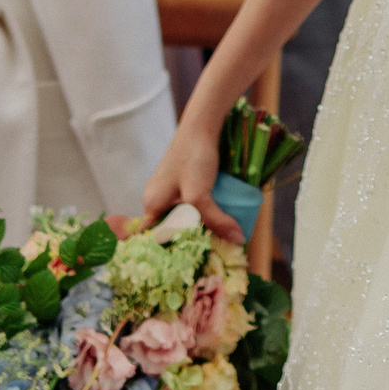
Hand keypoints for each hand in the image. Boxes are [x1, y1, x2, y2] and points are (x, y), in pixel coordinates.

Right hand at [138, 109, 242, 243]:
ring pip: (183, 218)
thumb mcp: (200, 194)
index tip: (188, 265)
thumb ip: (215, 219)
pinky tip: (218, 221)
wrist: (202, 124)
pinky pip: (190, 207)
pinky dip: (202, 215)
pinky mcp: (183, 183)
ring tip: (217, 242)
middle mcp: (156, 199)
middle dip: (188, 242)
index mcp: (151, 204)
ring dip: (198, 228)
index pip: (154, 238)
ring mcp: (169, 190)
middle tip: (209, 256)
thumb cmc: (193, 157)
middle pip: (170, 229)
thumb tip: (237, 240)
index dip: (168, 253)